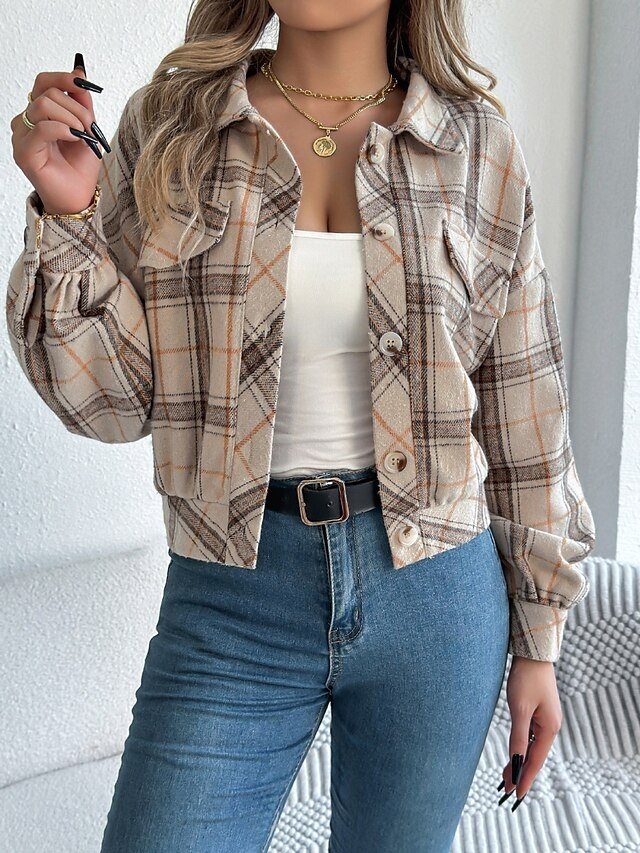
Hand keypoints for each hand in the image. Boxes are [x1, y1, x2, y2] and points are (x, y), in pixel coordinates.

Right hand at [10, 56, 105, 214]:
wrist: (79, 196)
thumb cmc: (80, 167)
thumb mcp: (87, 128)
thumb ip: (82, 103)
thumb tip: (79, 73)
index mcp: (41, 114)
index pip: (44, 83)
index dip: (63, 78)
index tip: (83, 83)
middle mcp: (28, 123)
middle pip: (47, 93)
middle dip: (76, 107)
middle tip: (90, 126)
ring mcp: (23, 137)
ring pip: (43, 106)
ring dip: (71, 118)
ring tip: (82, 136)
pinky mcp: (23, 152)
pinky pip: (42, 128)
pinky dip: (63, 129)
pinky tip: (74, 139)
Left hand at [497, 656, 562, 810]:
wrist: (534, 654)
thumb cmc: (527, 679)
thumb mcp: (520, 708)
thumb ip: (518, 736)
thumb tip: (516, 760)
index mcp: (549, 728)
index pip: (535, 760)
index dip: (525, 778)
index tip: (515, 794)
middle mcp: (551, 726)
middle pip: (534, 755)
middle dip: (521, 771)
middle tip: (505, 788)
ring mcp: (546, 719)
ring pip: (532, 746)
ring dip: (520, 759)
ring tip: (507, 775)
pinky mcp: (539, 712)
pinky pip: (530, 735)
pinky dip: (521, 746)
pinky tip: (515, 752)